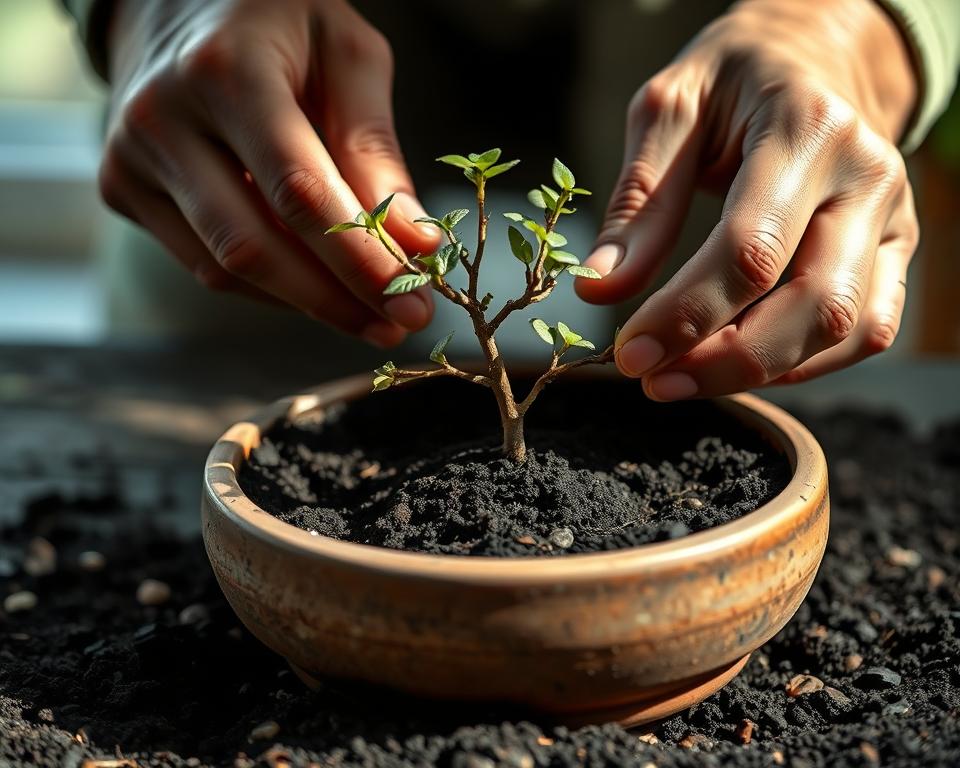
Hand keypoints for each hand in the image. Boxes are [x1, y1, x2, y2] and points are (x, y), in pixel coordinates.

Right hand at [98, 0, 439, 346]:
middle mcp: (162, 119)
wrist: (174, 1)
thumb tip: (415, 244)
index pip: (298, 192)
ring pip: (226, 269)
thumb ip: (375, 146)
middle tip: (400, 322)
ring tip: (371, 313)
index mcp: (225, 71)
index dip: (359, 258)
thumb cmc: (276, 20)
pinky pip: (204, 265)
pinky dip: (270, 287)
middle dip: (336, 300)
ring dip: (307, 304)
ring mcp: (131, 160)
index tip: (414, 297)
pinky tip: (318, 287)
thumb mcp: (345, 55)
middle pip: (254, 246)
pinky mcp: (123, 190)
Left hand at [576, 0, 918, 398]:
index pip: (751, 250)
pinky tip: (735, 365)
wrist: (812, 56)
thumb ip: (638, 203)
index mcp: (808, 128)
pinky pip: (869, 331)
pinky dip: (803, 366)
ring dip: (760, 373)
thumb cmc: (731, 79)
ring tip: (683, 378)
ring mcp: (893, 216)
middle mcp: (867, 177)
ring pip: (847, 328)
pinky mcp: (896, 249)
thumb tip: (598, 289)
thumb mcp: (668, 110)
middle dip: (725, 361)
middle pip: (813, 303)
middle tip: (653, 381)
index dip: (686, 316)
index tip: (629, 354)